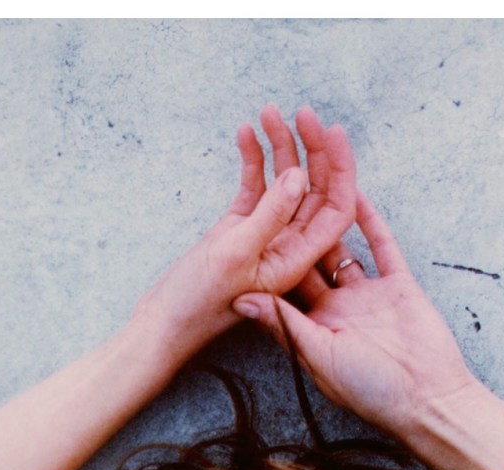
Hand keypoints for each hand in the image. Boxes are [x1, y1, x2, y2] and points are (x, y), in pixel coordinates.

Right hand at [133, 106, 357, 366]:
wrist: (162, 323)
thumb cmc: (198, 302)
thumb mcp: (235, 255)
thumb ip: (269, 216)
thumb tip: (298, 176)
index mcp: (297, 260)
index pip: (335, 209)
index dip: (340, 170)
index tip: (331, 132)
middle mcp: (287, 247)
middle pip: (313, 190)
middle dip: (311, 149)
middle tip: (300, 113)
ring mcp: (264, 236)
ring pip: (284, 183)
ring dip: (280, 147)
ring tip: (268, 113)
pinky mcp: (239, 228)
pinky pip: (255, 187)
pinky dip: (253, 160)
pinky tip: (245, 134)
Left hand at [233, 185, 480, 440]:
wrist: (427, 399)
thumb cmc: (370, 391)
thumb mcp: (319, 356)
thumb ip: (284, 324)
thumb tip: (241, 298)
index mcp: (313, 325)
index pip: (284, 282)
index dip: (268, 252)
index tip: (249, 218)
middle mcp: (337, 306)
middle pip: (311, 256)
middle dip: (296, 222)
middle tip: (278, 185)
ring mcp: (368, 294)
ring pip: (343, 243)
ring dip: (328, 211)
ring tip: (311, 177)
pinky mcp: (398, 285)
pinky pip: (381, 245)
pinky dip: (368, 219)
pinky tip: (352, 189)